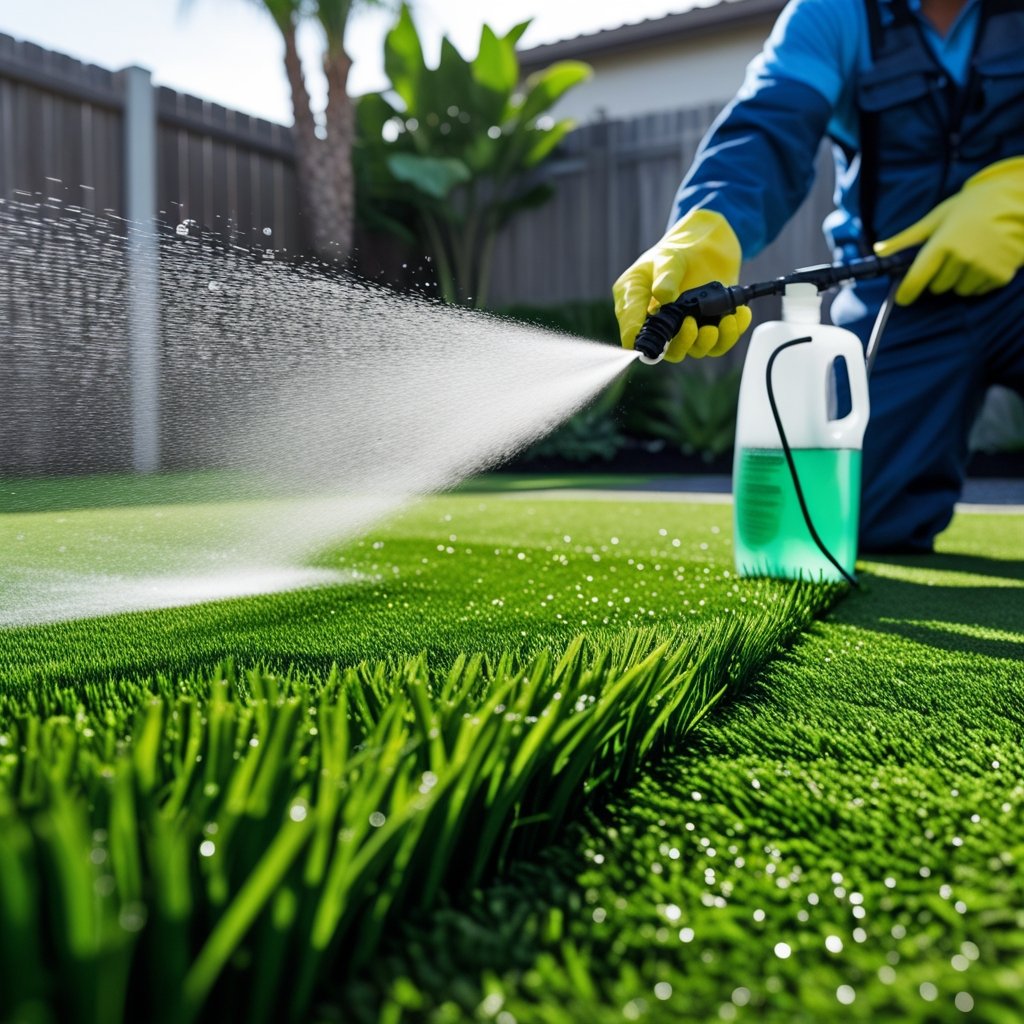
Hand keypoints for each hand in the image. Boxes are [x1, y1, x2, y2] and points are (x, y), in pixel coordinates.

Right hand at [613, 209, 751, 361]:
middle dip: (683, 343)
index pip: (634, 337)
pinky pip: (721, 342)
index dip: (644, 344)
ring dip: (710, 341)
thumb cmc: (675, 252)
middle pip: (669, 352)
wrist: (703, 244)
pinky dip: (732, 333)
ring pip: (697, 350)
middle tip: (692, 323)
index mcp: (639, 310)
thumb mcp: (665, 258)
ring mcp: (687, 328)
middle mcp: (662, 325)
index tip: (658, 340)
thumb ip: (663, 277)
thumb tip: (664, 298)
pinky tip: (738, 316)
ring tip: (721, 320)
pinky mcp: (709, 326)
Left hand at [875, 156, 1023, 305]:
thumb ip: (907, 238)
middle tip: (952, 255)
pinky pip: (978, 291)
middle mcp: (962, 258)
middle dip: (939, 276)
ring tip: (971, 255)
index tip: (902, 298)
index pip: (917, 279)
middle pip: (937, 287)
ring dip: (959, 279)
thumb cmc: (972, 206)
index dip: (907, 292)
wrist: (1016, 200)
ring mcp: (983, 268)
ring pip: (958, 290)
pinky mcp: (1000, 275)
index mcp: (943, 243)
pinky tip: (986, 259)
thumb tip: (878, 250)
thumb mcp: (937, 218)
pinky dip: (978, 281)